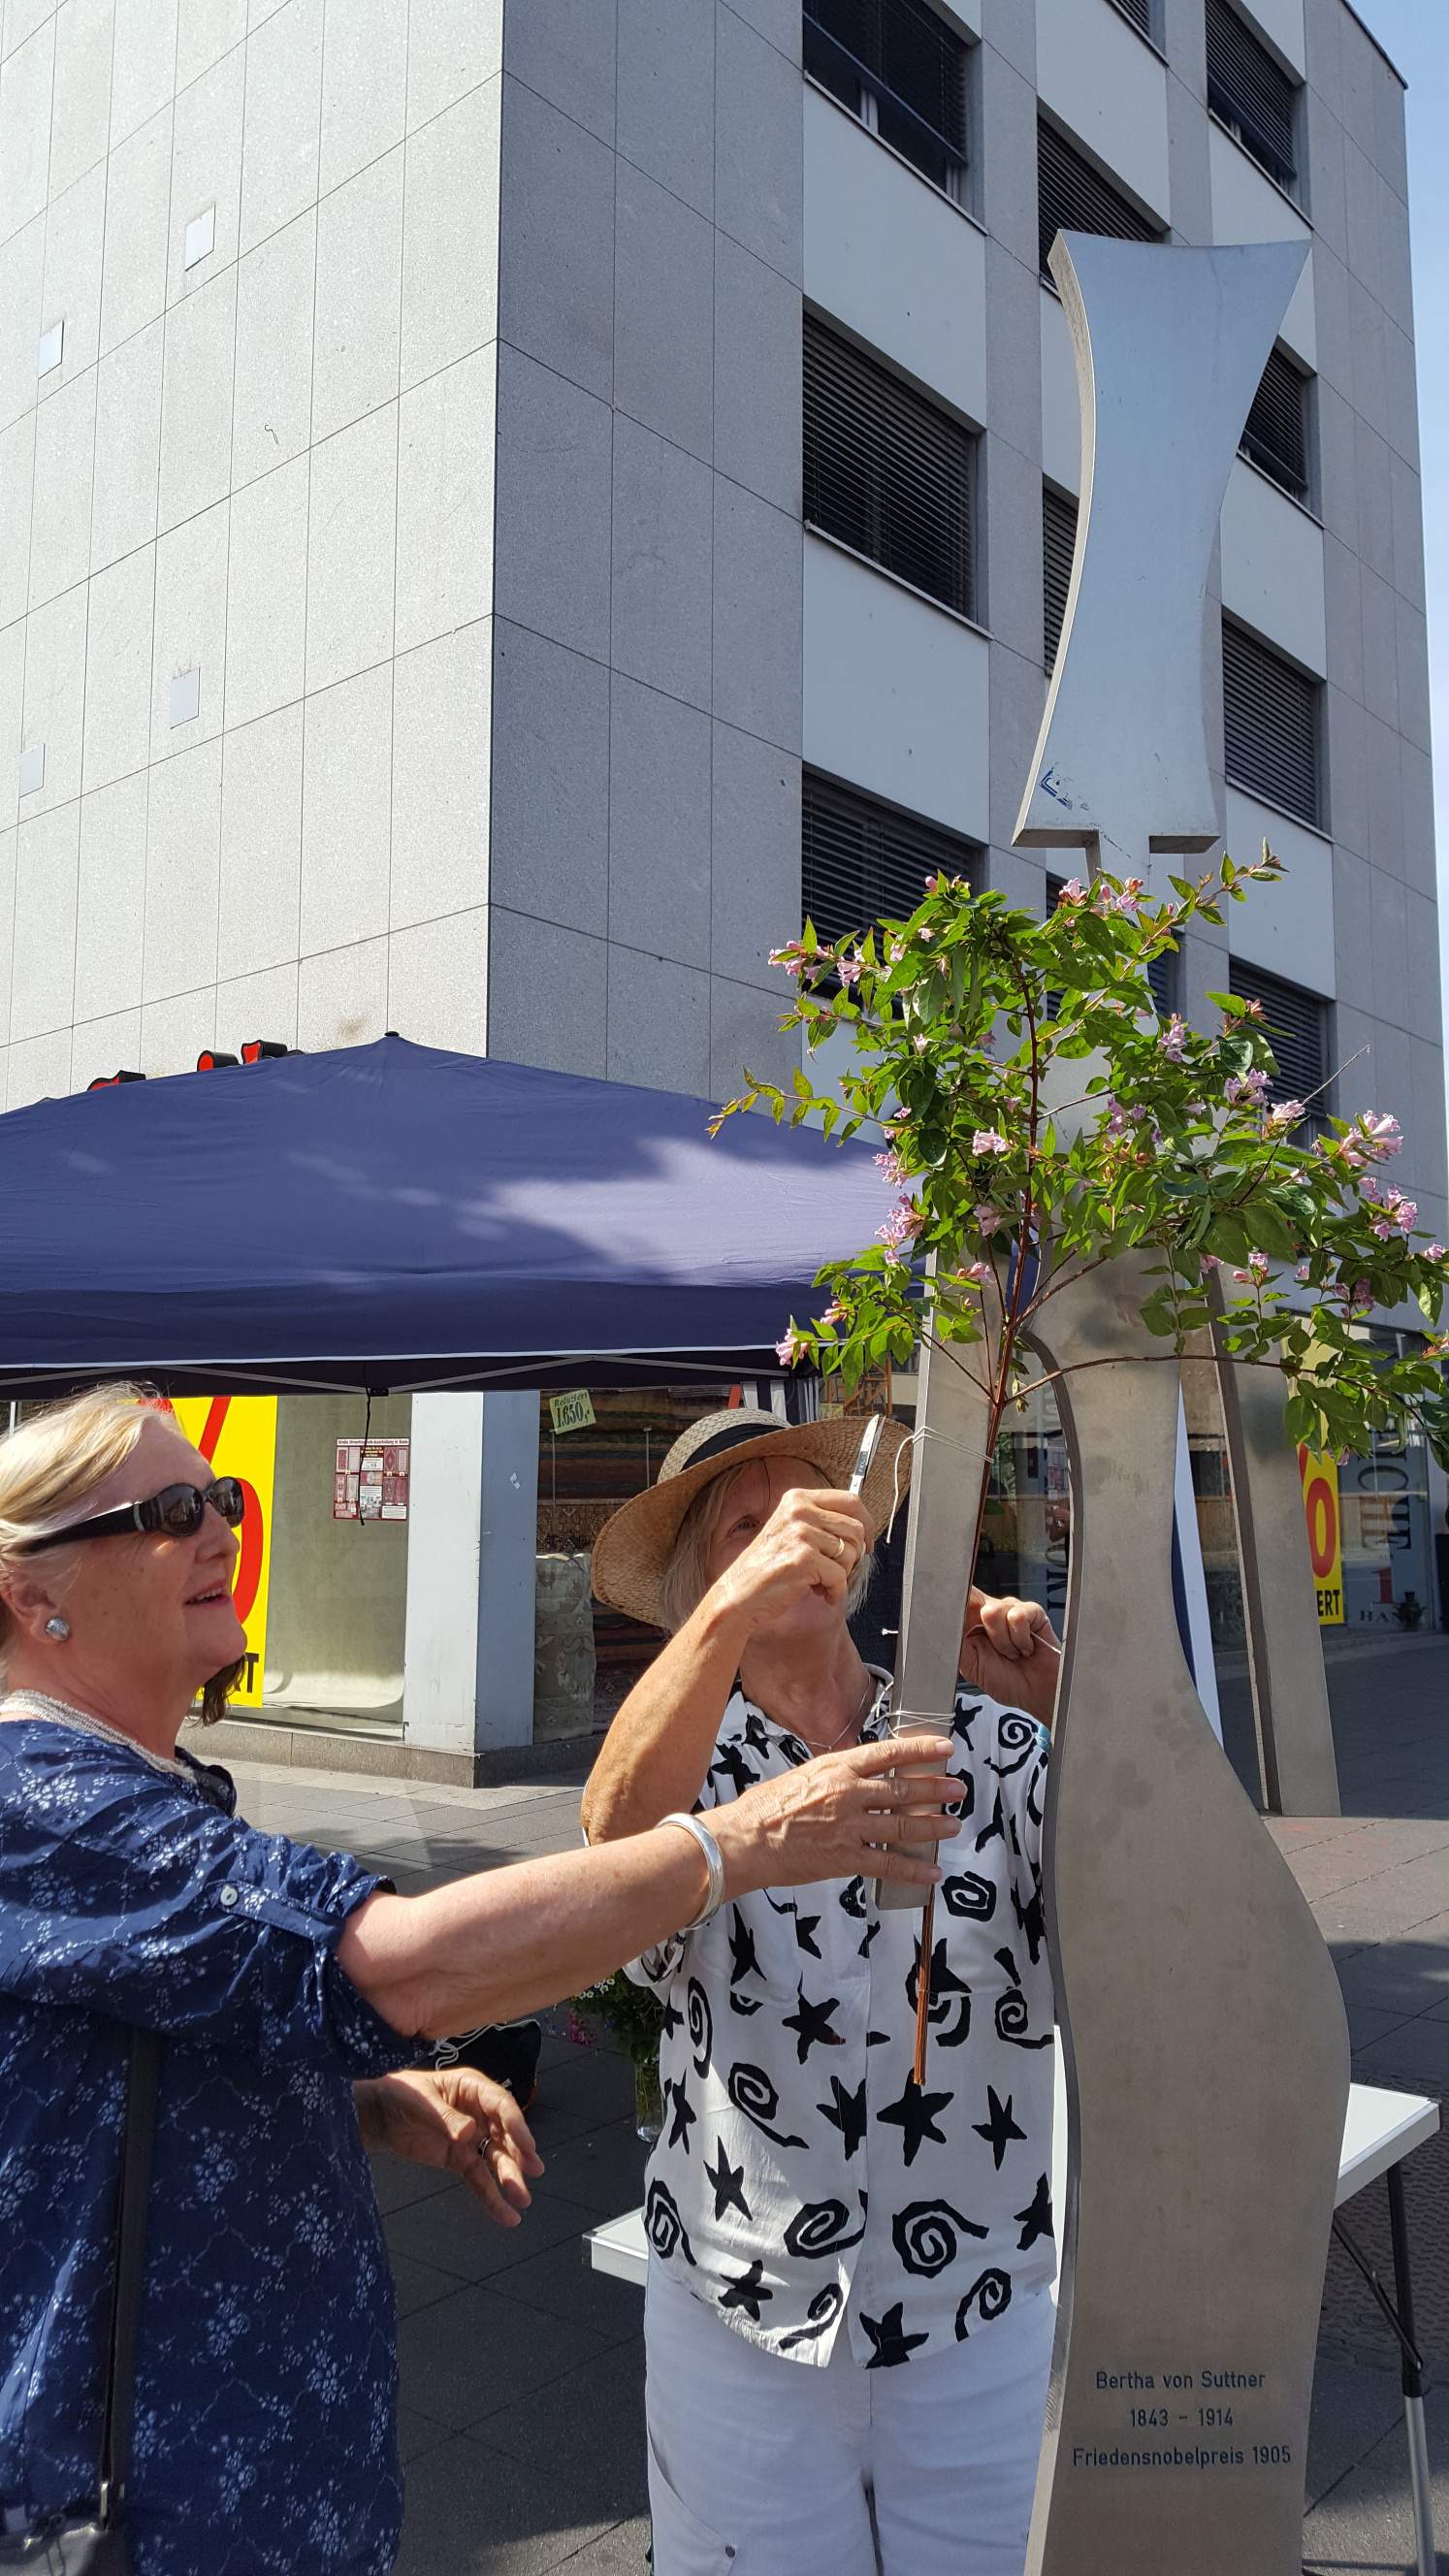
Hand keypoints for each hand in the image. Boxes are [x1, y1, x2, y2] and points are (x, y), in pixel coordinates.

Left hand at [357, 2068, 544, 2227]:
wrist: (379, 2116)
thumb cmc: (400, 2095)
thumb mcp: (420, 2102)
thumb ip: (444, 2117)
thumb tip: (469, 2132)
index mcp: (471, 2089)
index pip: (501, 2105)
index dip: (516, 2124)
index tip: (527, 2145)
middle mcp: (478, 2113)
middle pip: (504, 2135)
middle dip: (519, 2154)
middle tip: (534, 2171)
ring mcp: (470, 2138)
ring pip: (495, 2160)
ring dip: (510, 2178)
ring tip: (523, 2200)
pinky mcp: (459, 2160)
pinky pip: (479, 2180)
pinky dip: (492, 2198)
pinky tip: (507, 2216)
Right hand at [709, 1486, 870, 1634]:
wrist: (740, 1594)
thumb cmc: (768, 1567)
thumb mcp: (792, 1531)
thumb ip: (822, 1522)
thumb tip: (862, 1528)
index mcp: (798, 1499)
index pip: (850, 1500)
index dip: (866, 1523)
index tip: (867, 1541)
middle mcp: (799, 1511)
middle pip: (855, 1529)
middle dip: (854, 1555)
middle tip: (837, 1570)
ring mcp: (801, 1533)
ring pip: (850, 1554)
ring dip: (841, 1575)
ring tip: (820, 1582)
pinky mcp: (804, 1559)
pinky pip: (840, 1577)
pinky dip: (834, 1592)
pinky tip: (820, 1594)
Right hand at [711, 1730, 961, 1895]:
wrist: (743, 1840)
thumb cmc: (764, 1808)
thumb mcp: (802, 1776)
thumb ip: (833, 1776)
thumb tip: (856, 1777)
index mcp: (836, 1768)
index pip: (887, 1754)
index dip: (920, 1751)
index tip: (944, 1750)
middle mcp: (847, 1794)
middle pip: (903, 1790)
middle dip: (935, 1790)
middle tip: (958, 1789)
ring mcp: (849, 1827)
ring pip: (902, 1826)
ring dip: (932, 1826)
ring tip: (952, 1825)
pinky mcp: (845, 1858)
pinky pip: (888, 1863)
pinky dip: (913, 1870)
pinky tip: (931, 1873)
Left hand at [961, 1586, 1060, 1726]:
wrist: (1037, 1694)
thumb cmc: (1008, 1681)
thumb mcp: (971, 1666)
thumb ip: (956, 1643)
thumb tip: (945, 1625)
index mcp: (973, 1623)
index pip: (958, 1601)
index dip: (953, 1606)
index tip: (954, 1624)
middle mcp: (992, 1612)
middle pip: (972, 1600)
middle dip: (979, 1632)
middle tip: (993, 1652)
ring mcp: (1012, 1610)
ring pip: (992, 1611)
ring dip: (1002, 1642)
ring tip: (1012, 1653)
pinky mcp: (1032, 1612)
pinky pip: (1017, 1616)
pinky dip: (1020, 1639)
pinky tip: (1026, 1648)